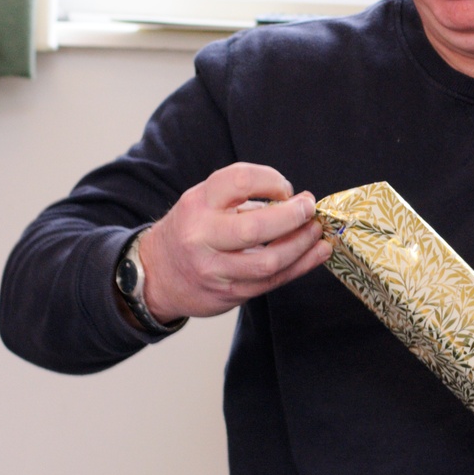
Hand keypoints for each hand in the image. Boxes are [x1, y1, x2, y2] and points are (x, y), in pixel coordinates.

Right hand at [138, 164, 329, 320]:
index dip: (271, 180)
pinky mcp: (228, 294)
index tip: (285, 189)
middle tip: (309, 208)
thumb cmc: (191, 230)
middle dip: (293, 216)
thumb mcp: (204, 202)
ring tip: (317, 231)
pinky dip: (301, 266)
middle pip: (257, 227)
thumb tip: (295, 200)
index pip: (239, 181)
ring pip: (269, 261)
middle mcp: (202, 236)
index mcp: (198, 204)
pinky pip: (272, 282)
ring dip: (302, 244)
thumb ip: (243, 198)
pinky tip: (316, 253)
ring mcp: (214, 269)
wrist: (156, 275)